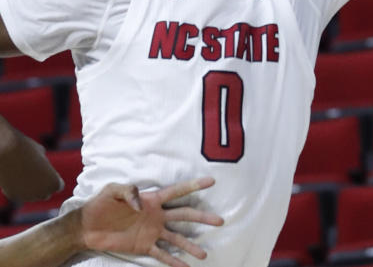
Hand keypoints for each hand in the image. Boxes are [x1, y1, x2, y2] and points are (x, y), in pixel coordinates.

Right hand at [0, 115, 63, 201]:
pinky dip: (20, 188)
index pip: (58, 186)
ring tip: (27, 174)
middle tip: (38, 173)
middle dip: (44, 186)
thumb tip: (41, 166)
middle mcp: (42, 193)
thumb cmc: (26, 149)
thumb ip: (44, 163)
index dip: (54, 178)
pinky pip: (20, 194)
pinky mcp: (13, 196)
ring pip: (33, 196)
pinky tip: (17, 177)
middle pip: (46, 194)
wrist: (5, 151)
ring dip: (32, 189)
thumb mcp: (41, 153)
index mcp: (53, 183)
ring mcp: (27, 196)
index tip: (48, 171)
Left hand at [80, 177, 223, 266]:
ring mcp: (152, 232)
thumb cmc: (100, 204)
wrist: (86, 227)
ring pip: (177, 238)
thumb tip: (142, 203)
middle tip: (220, 221)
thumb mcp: (112, 190)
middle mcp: (157, 216)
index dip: (194, 185)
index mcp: (152, 199)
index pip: (177, 191)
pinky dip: (173, 262)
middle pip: (185, 216)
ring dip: (191, 246)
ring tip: (205, 254)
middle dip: (202, 218)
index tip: (212, 181)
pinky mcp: (144, 246)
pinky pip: (162, 254)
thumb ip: (129, 191)